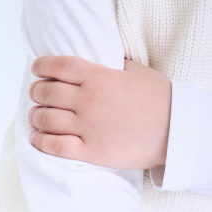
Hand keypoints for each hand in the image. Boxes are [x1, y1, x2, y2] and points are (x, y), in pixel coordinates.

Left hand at [28, 55, 171, 169]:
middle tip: (36, 92)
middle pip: (48, 92)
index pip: (59, 67)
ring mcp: (88, 127)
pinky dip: (41, 141)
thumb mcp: (138, 71)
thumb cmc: (160, 98)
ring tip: (36, 114)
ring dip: (36, 115)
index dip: (42, 66)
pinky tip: (37, 137)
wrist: (176, 129)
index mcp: (100, 76)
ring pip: (46, 119)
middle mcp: (89, 100)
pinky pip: (55, 146)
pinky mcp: (91, 151)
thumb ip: (115, 64)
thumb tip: (103, 59)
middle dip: (37, 91)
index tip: (37, 68)